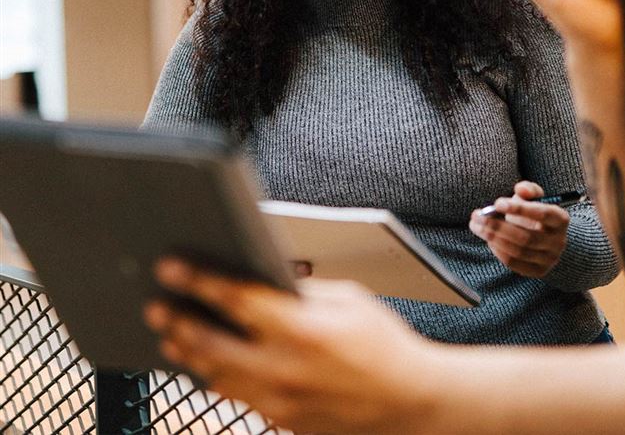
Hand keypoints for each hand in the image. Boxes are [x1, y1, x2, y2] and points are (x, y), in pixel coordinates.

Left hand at [144, 259, 439, 433]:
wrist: (406, 401)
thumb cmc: (383, 342)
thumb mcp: (349, 299)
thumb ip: (303, 291)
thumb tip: (266, 280)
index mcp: (304, 329)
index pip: (238, 299)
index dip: (200, 280)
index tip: (172, 266)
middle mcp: (285, 368)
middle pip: (212, 344)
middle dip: (179, 322)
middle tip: (156, 305)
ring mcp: (280, 401)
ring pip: (216, 376)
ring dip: (190, 353)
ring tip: (170, 335)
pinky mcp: (281, 419)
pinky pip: (237, 396)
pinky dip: (217, 376)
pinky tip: (206, 362)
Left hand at [469, 181, 568, 277]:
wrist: (544, 235)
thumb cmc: (533, 212)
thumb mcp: (533, 196)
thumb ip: (528, 189)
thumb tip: (521, 190)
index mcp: (561, 219)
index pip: (542, 214)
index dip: (519, 209)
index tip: (497, 203)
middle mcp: (559, 241)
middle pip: (526, 237)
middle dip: (498, 226)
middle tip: (477, 216)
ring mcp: (550, 259)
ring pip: (518, 251)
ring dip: (493, 238)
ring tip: (476, 226)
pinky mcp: (539, 271)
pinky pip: (514, 263)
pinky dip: (498, 251)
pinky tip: (488, 240)